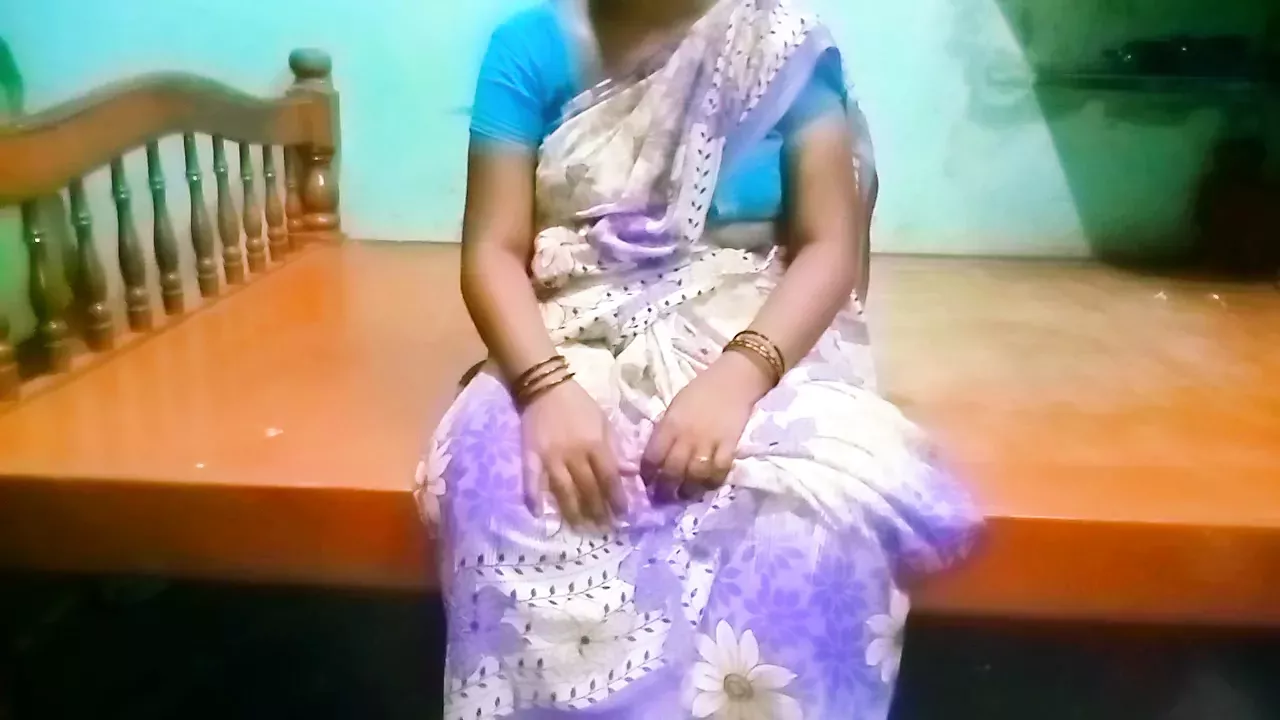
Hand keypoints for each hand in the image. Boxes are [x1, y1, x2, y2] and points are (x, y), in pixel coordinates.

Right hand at [521, 379, 627, 528]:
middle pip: (587, 489)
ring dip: (572, 511)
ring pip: (563, 490)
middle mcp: (574, 454)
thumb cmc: (579, 405)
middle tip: (604, 529)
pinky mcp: (530, 455)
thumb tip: (630, 473)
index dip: (617, 499)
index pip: (609, 478)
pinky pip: (531, 479)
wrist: (546, 386)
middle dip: (598, 511)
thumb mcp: (604, 422)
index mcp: (595, 444)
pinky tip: (538, 514)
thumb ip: (616, 448)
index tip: (623, 515)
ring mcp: (550, 456)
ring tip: (580, 527)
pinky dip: (533, 497)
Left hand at [643, 351, 772, 500]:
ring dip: (688, 490)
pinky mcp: (729, 446)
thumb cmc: (700, 391)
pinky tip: (707, 485)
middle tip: (664, 498)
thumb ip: (666, 431)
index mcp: (669, 425)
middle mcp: (687, 436)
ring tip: (685, 494)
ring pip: (695, 475)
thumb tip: (658, 456)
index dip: (648, 475)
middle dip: (665, 489)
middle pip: (672, 471)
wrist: (733, 380)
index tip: (648, 483)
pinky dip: (712, 481)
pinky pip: (719, 471)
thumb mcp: (674, 407)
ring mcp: (709, 442)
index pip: (652, 457)